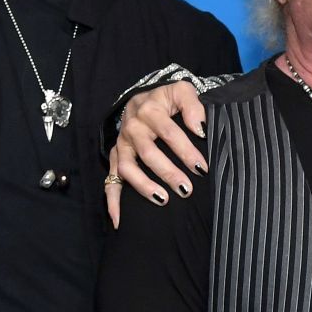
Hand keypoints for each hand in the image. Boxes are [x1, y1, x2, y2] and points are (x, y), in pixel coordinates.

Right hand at [107, 82, 208, 226]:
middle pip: (148, 153)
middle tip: (186, 189)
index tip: (202, 168)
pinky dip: (112, 202)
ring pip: (128, 168)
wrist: (143, 99)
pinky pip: (110, 181)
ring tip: (163, 200)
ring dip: (144, 186)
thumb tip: (200, 128)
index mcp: (149, 110)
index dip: (186, 150)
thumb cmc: (166, 100)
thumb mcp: (181, 91)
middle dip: (168, 173)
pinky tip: (119, 220)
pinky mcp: (116, 158)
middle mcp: (132, 128)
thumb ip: (192, 105)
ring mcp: (122, 145)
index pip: (169, 132)